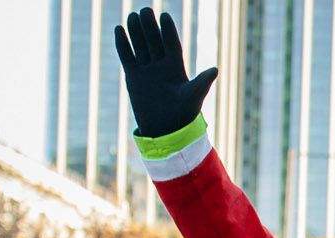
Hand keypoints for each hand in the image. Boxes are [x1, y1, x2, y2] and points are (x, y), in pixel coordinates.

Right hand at [114, 7, 217, 137]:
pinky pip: (127, 56)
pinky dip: (123, 44)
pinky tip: (119, 30)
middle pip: (154, 41)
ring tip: (132, 15)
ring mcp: (147, 70)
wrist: (165, 129)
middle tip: (146, 10)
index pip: (171, 44)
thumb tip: (215, 69)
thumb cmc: (183, 114)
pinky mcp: (134, 76)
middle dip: (150, 26)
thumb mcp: (193, 96)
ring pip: (140, 46)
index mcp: (177, 68)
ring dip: (136, 31)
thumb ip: (202, 82)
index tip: (165, 16)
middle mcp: (162, 66)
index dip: (168, 31)